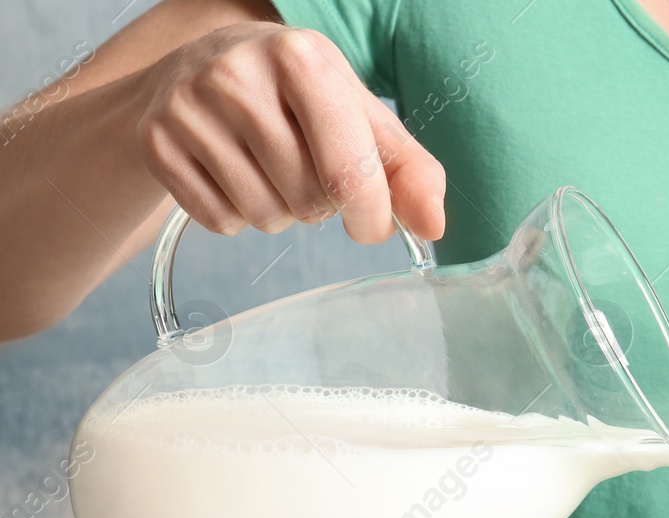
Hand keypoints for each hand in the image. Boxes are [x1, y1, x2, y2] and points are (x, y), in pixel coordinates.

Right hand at [133, 22, 444, 241]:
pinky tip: (233, 174)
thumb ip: (408, 169)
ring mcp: (189, 106)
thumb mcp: (359, 114)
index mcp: (302, 59)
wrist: (199, 69)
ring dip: (281, 211)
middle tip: (306, 169)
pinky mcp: (156, 140)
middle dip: (321, 204)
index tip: (372, 224)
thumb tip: (433, 226)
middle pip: (309, 200)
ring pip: (265, 216)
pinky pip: (221, 221)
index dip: (371, 216)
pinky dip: (237, 215)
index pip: (349, 172)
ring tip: (270, 168)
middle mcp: (239, 74)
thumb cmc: (297, 98)